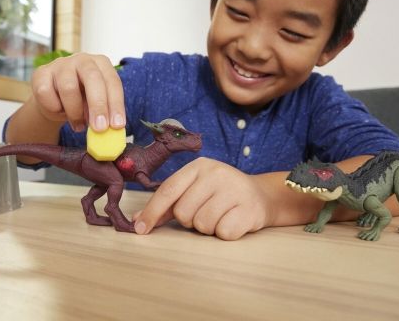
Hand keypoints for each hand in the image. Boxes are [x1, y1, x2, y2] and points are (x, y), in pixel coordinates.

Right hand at [31, 52, 125, 131]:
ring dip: (74, 112)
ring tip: (78, 124)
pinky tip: (58, 109)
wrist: (53, 98)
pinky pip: (46, 93)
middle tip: (99, 128)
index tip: (117, 125)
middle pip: (93, 79)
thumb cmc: (80, 100)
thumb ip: (104, 114)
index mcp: (101, 63)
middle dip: (98, 106)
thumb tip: (111, 129)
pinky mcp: (41, 73)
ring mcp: (60, 64)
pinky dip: (53, 107)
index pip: (112, 82)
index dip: (116, 104)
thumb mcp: (96, 105)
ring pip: (68, 88)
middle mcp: (82, 59)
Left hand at [133, 157, 271, 239]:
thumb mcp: (195, 190)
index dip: (152, 211)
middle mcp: (216, 173)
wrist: (261, 196)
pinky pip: (223, 232)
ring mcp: (234, 189)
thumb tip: (138, 220)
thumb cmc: (220, 195)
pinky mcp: (249, 208)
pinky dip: (225, 232)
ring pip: (202, 224)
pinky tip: (233, 221)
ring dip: (208, 228)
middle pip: (183, 212)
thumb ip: (167, 204)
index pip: (168, 190)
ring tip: (220, 216)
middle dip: (190, 220)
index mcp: (198, 166)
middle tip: (205, 212)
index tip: (140, 229)